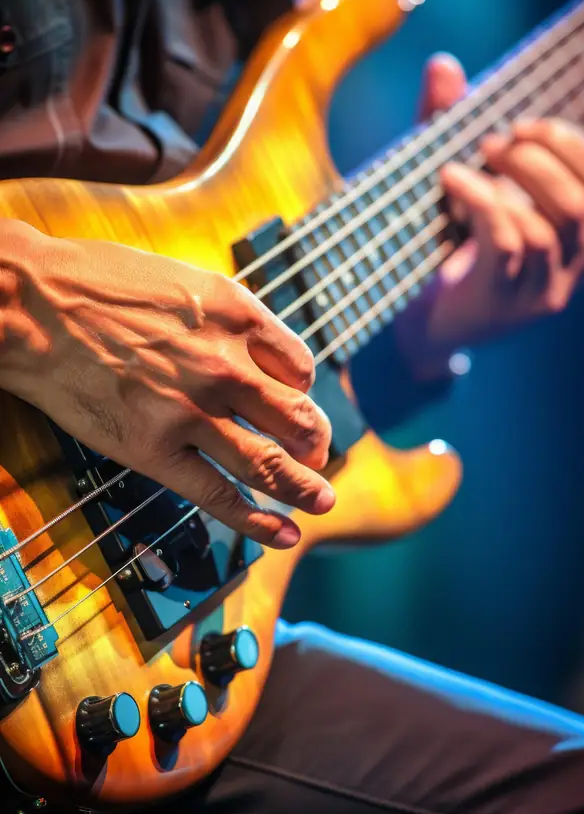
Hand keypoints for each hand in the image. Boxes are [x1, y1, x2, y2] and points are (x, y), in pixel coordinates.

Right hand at [0, 223, 334, 546]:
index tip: (293, 401)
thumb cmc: (95, 282)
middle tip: (319, 457)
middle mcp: (225, 364)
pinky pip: (218, 495)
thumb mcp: (182, 279)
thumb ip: (223, 318)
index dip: (302, 390)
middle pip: (300, 419)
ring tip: (322, 502)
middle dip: (316, 444)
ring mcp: (191, 410)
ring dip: (304, 487)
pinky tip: (281, 534)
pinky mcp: (154, 449)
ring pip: (271, 463)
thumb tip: (250, 350)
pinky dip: (257, 521)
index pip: (301, 367)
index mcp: (237, 314)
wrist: (30, 304)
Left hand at [397, 54, 583, 376]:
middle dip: (542, 156)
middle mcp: (575, 266)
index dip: (573, 142)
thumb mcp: (459, 176)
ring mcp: (541, 290)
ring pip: (551, 224)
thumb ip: (453, 122)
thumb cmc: (449, 243)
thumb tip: (442, 64)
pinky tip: (452, 181)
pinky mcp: (504, 303)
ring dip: (510, 180)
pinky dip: (480, 200)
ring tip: (469, 163)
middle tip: (495, 142)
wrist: (423, 320)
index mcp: (583, 235)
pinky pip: (507, 243)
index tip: (525, 124)